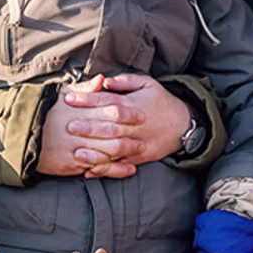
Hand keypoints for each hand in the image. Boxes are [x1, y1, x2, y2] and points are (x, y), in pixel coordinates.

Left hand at [37, 73, 191, 179]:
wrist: (183, 125)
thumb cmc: (162, 101)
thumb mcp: (148, 84)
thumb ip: (126, 81)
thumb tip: (104, 81)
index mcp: (135, 105)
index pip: (108, 101)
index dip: (88, 99)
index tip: (69, 99)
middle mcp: (136, 125)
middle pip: (110, 126)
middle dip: (89, 127)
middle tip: (69, 126)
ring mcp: (138, 143)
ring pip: (116, 149)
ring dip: (96, 152)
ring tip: (77, 152)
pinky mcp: (140, 158)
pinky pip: (121, 165)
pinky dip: (105, 170)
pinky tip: (89, 171)